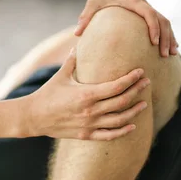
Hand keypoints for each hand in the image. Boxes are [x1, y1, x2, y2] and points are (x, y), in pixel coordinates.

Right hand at [26, 48, 149, 140]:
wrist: (34, 117)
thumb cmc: (47, 94)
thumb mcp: (61, 76)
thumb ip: (73, 61)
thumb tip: (78, 44)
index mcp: (86, 94)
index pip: (116, 86)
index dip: (131, 79)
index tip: (140, 72)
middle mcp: (91, 110)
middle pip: (122, 101)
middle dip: (137, 91)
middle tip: (147, 83)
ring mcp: (90, 125)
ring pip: (119, 119)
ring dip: (134, 111)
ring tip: (144, 103)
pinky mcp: (86, 135)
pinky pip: (109, 135)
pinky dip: (123, 131)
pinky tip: (132, 125)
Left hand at [75, 0, 177, 56]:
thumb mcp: (91, 4)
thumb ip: (85, 18)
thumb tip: (77, 34)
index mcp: (132, 1)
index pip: (148, 13)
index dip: (153, 27)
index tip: (154, 42)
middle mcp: (143, 3)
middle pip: (161, 19)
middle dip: (166, 37)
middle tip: (165, 55)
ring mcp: (147, 6)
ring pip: (165, 21)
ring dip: (170, 36)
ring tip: (173, 53)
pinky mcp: (147, 10)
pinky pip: (161, 21)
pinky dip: (168, 33)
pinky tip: (171, 46)